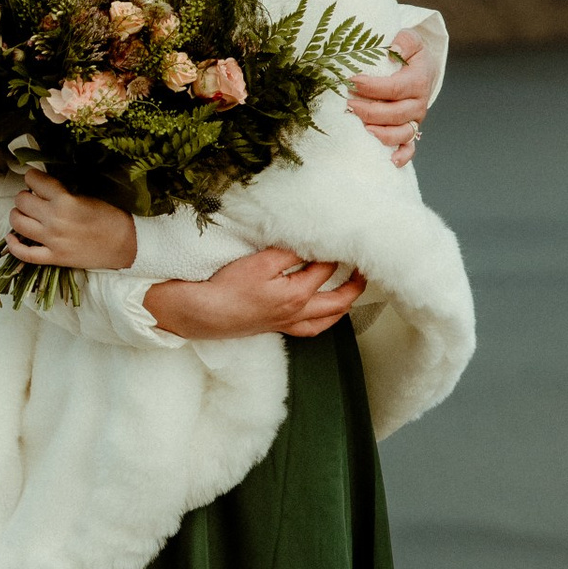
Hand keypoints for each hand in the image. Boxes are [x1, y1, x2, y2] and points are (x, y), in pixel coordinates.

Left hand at [4, 174, 138, 271]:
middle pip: (22, 201)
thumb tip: (40, 187)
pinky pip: (25, 254)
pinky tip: (11, 238)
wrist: (126, 244)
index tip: (35, 179)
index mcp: (65, 200)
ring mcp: (52, 240)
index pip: (34, 180)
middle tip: (32, 198)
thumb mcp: (86, 196)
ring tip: (24, 214)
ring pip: (18, 223)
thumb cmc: (110, 217)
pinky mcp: (54, 258)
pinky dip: (14, 246)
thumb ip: (62, 192)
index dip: (32, 177)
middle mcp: (54, 219)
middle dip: (24, 196)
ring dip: (17, 215)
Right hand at [147, 247, 364, 340]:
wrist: (204, 313)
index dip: (336, 253)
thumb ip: (289, 253)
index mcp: (297, 295)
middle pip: (338, 300)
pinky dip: (323, 321)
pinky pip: (310, 329)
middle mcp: (298, 313)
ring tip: (351, 291)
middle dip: (355, 284)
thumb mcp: (261, 261)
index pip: (325, 269)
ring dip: (343, 305)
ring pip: (328, 320)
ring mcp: (288, 323)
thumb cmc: (229, 287)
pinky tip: (323, 314)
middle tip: (363, 268)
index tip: (343, 238)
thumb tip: (311, 244)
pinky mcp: (277, 328)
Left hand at [348, 26, 430, 166]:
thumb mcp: (411, 39)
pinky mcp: (410, 131)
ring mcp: (414, 120)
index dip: (373, 87)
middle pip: (395, 113)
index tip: (352, 81)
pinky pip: (409, 148)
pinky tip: (389, 161)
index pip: (395, 88)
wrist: (422, 68)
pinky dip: (401, 156)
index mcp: (418, 81)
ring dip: (380, 133)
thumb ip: (405, 40)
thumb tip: (393, 49)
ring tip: (361, 127)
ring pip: (401, 133)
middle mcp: (418, 103)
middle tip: (348, 104)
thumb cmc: (410, 54)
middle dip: (369, 111)